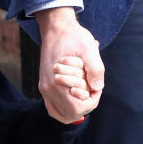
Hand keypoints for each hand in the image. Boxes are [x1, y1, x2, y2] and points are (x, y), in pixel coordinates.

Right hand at [36, 8, 103, 122]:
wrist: (56, 28)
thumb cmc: (73, 37)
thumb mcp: (89, 48)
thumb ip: (96, 69)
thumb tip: (98, 88)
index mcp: (56, 82)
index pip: (78, 109)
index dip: (92, 100)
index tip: (95, 86)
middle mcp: (47, 89)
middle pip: (71, 115)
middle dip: (85, 104)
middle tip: (91, 88)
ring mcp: (44, 89)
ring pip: (62, 115)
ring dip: (76, 107)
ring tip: (84, 91)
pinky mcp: (44, 87)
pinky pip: (55, 109)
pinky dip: (66, 107)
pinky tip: (76, 96)